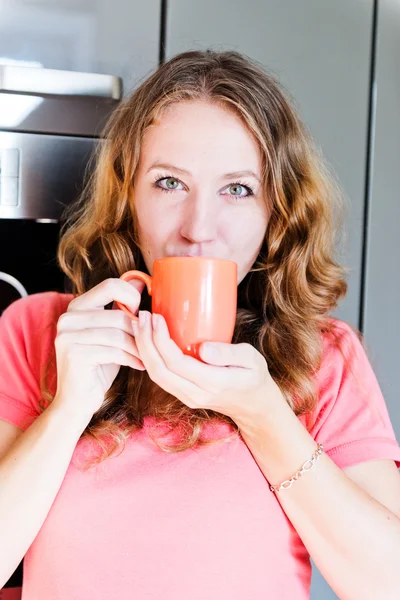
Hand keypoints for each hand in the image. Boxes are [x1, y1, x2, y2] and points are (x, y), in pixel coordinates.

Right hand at [52, 278, 145, 426]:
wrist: (77, 400)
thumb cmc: (99, 365)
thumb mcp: (113, 333)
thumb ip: (122, 308)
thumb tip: (140, 279)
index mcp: (77, 306)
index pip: (110, 285)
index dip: (131, 296)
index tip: (141, 313)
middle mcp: (68, 317)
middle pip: (118, 315)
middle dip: (139, 331)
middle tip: (150, 343)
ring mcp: (68, 335)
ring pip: (118, 334)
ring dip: (138, 347)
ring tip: (147, 356)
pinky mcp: (73, 354)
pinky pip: (114, 351)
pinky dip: (132, 358)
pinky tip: (140, 365)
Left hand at [132, 310, 283, 426]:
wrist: (254, 407)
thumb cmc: (254, 376)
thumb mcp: (252, 359)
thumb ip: (229, 353)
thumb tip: (203, 348)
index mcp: (213, 383)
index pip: (177, 363)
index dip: (161, 340)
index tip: (157, 318)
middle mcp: (195, 394)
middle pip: (159, 370)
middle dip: (145, 342)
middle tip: (142, 316)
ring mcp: (187, 397)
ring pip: (156, 376)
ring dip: (143, 349)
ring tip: (140, 324)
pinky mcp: (183, 394)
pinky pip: (160, 377)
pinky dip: (149, 357)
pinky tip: (147, 339)